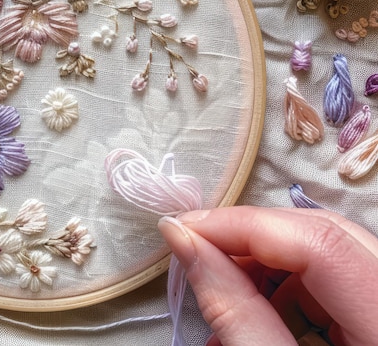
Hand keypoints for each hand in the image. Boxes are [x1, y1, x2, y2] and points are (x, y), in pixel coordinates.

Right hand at [158, 206, 377, 345]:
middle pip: (325, 234)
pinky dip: (283, 288)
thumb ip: (233, 312)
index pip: (322, 244)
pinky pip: (330, 278)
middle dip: (252, 238)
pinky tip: (250, 313)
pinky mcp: (375, 311)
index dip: (247, 227)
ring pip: (326, 250)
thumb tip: (181, 239)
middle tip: (198, 250)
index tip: (186, 229)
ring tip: (220, 295)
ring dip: (264, 265)